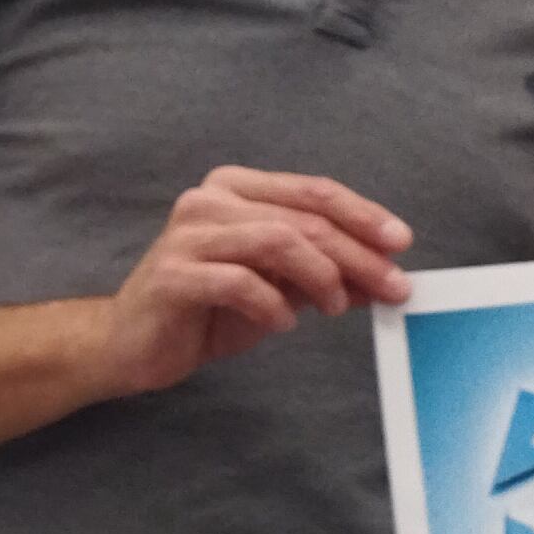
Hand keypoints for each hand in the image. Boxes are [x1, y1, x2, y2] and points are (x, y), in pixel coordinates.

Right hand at [97, 168, 413, 397]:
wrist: (132, 343)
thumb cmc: (207, 309)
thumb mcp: (278, 287)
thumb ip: (323, 274)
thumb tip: (383, 276)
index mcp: (236, 189)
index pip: (314, 192)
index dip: (363, 216)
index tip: (401, 244)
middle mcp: (208, 201)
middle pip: (303, 219)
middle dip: (357, 255)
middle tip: (392, 287)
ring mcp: (187, 234)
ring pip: (277, 240)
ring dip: (320, 277)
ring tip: (334, 307)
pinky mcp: (172, 274)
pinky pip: (240, 282)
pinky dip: (273, 305)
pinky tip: (283, 323)